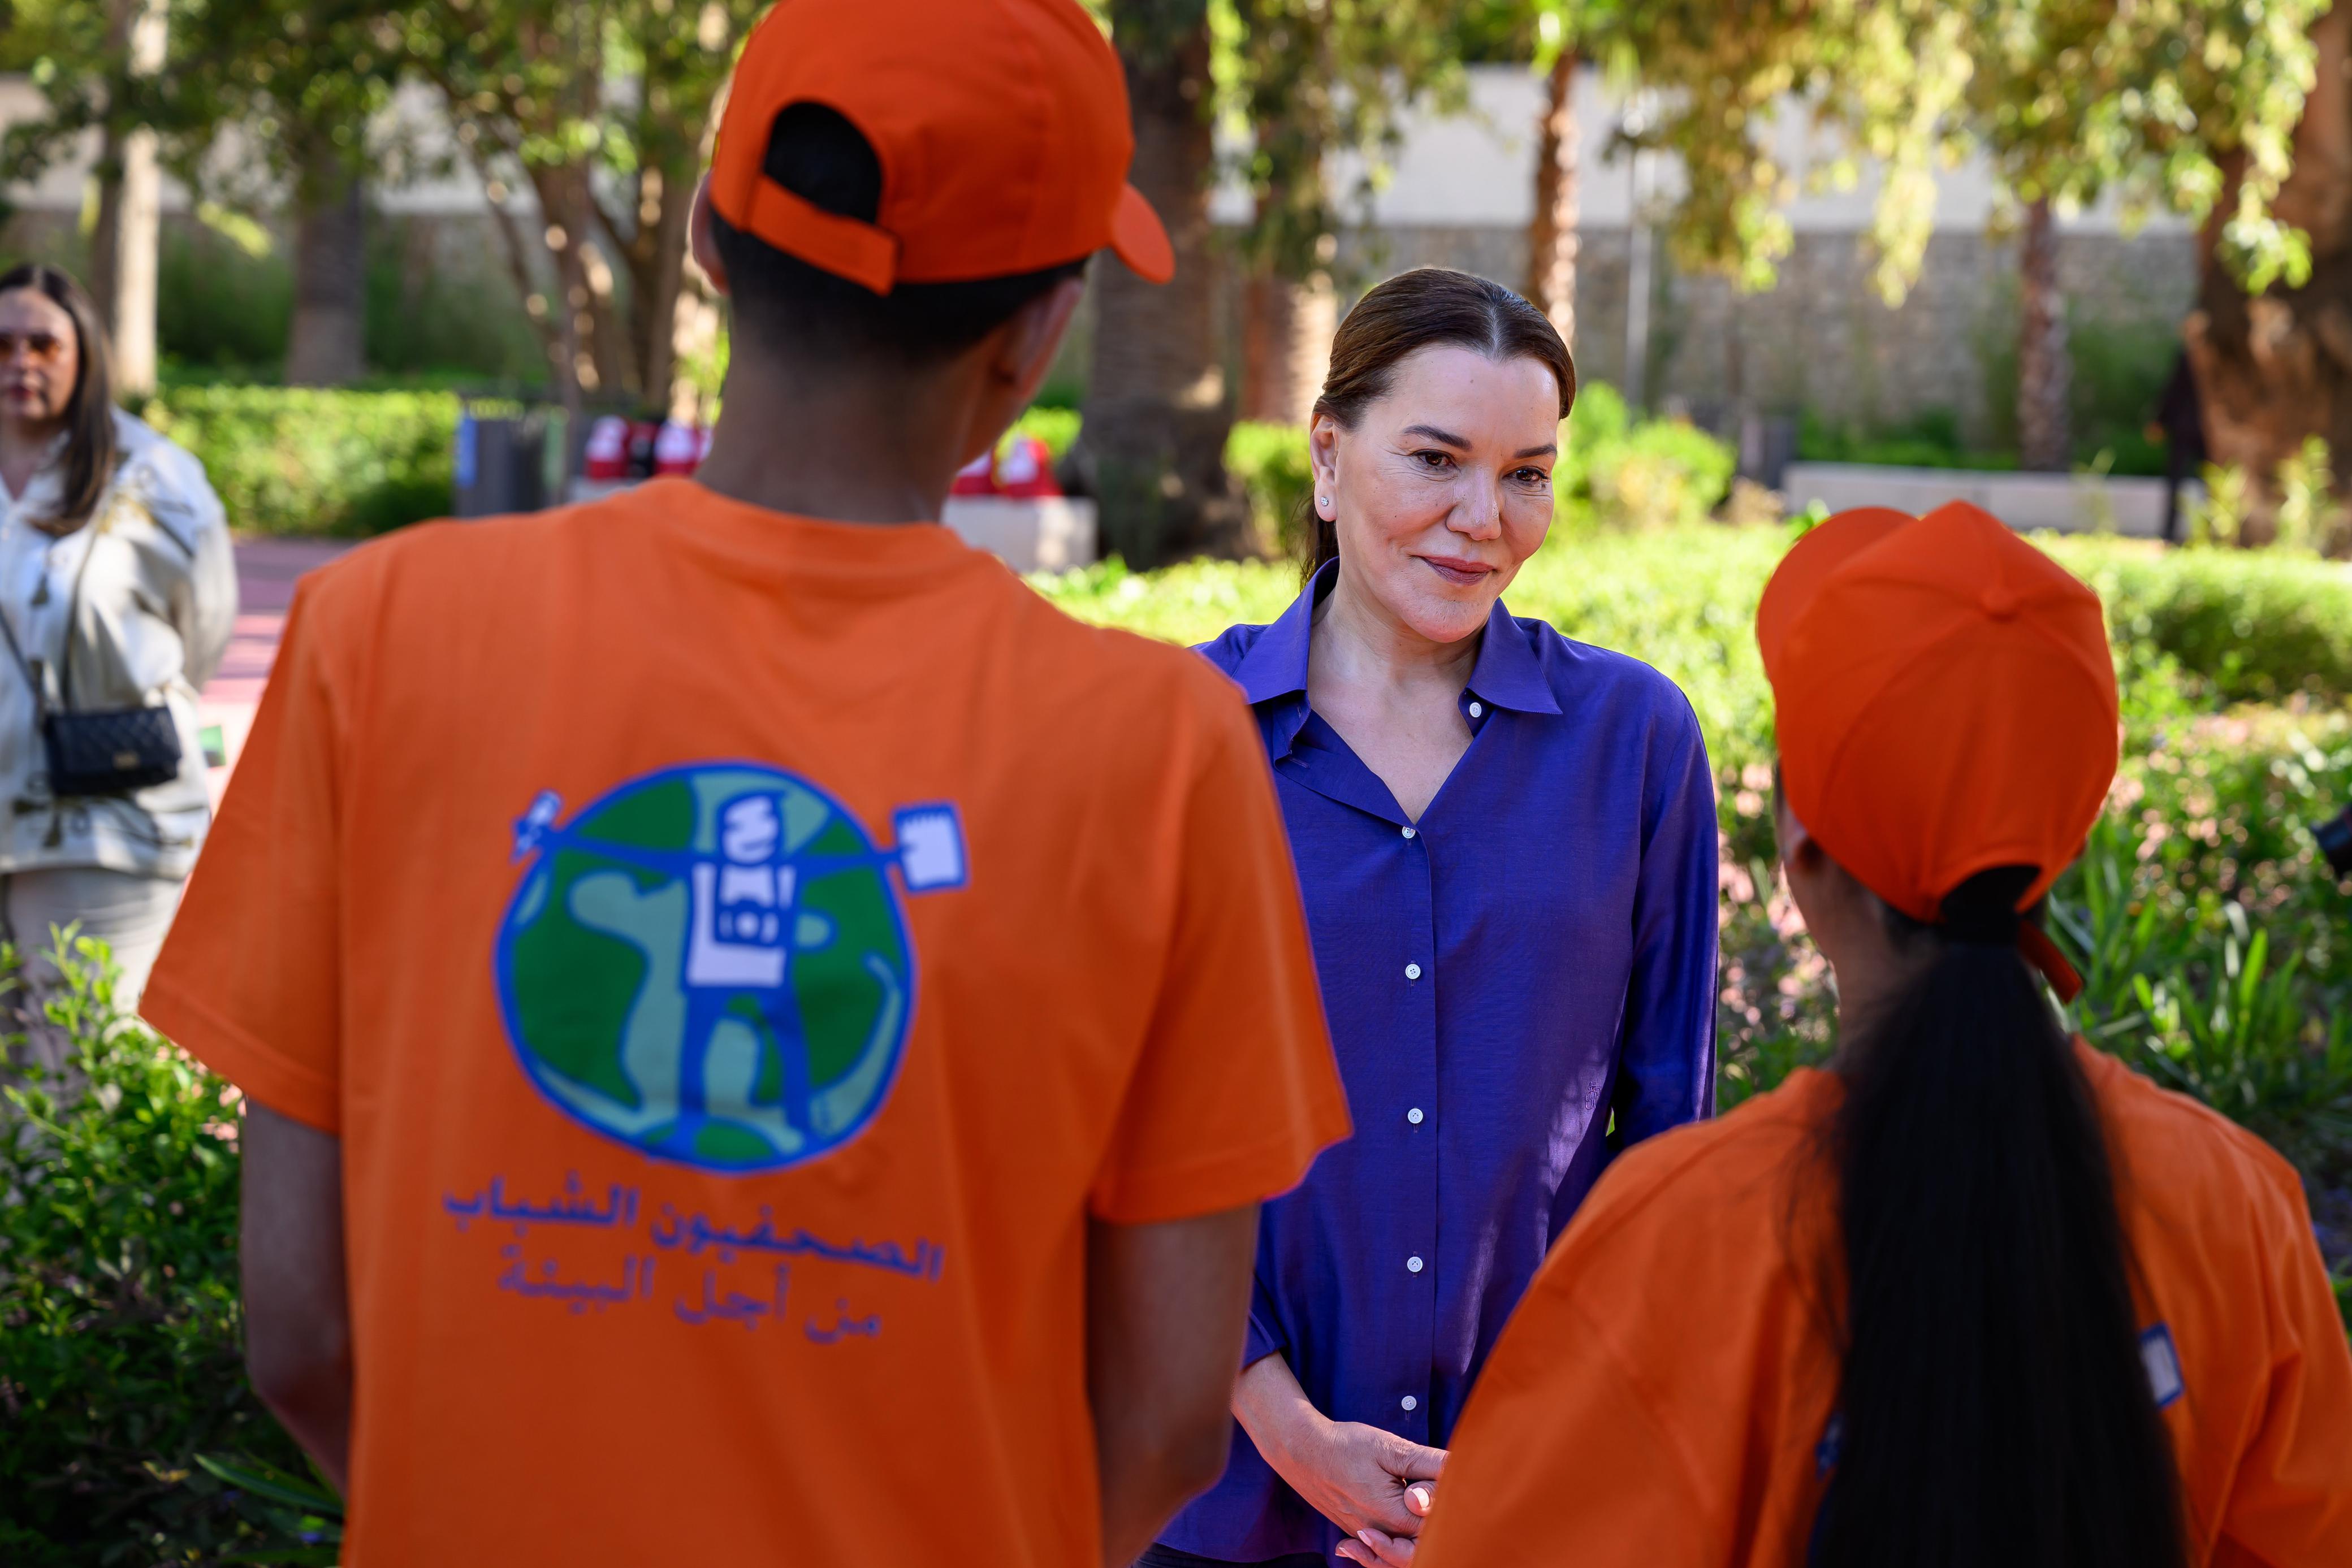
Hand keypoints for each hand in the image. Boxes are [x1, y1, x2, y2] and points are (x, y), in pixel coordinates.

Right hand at [1270, 1418, 1441, 1556]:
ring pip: (1399, 1554)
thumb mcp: (1390, 1447)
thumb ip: (1427, 1463)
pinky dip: (1392, 1544)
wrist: (1299, 1450)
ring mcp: (1363, 1535)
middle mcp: (1379, 1533)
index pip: (1438, 1527)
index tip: (1446, 1482)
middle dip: (1434, 1527)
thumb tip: (1461, 1467)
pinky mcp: (1352, 1531)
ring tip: (1420, 1510)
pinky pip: (1378, 1551)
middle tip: (1435, 1498)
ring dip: (1415, 1539)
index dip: (1450, 1506)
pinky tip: (1398, 1528)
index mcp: (1394, 1515)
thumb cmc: (1345, 1445)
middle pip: (1420, 1548)